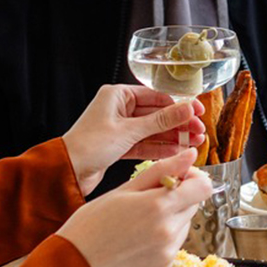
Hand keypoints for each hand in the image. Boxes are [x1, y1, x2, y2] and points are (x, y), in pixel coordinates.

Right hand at [56, 151, 212, 266]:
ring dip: (170, 220)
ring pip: (183, 226)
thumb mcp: (124, 189)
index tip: (178, 178)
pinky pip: (173, 246)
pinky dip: (162, 241)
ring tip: (138, 224)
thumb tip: (190, 155)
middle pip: (193, 206)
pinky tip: (138, 241)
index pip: (203, 187)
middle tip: (147, 201)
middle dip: (177, 199)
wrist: (74, 266)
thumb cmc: (92, 224)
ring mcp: (168, 252)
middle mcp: (168, 231)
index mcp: (159, 206)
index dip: (194, 178)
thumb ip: (162, 170)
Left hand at [61, 84, 204, 192]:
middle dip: (179, 124)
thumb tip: (187, 109)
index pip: (156, 97)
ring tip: (194, 143)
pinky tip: (177, 151)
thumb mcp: (129, 131)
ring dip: (173, 137)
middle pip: (157, 114)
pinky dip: (160, 148)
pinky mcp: (119, 146)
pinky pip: (145, 144)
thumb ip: (161, 121)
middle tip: (199, 131)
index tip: (197, 112)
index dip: (179, 105)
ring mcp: (119, 128)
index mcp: (117, 96)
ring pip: (153, 131)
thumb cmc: (89, 145)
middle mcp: (118, 109)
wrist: (67, 171)